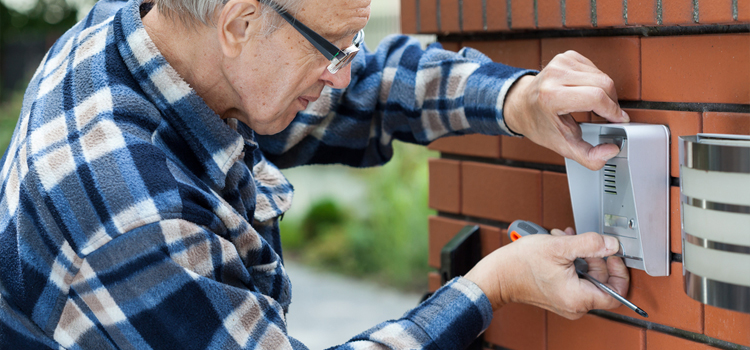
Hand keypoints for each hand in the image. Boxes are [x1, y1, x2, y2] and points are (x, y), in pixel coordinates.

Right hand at [464, 227, 628, 319]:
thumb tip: (612, 244)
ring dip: (580, 255)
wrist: (497, 275)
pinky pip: (575, 279)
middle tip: (583, 243)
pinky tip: (560, 248)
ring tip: (565, 241)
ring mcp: (566, 302)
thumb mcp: (559, 247)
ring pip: (587, 277)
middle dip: (594, 256)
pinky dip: (571, 262)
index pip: (618, 292)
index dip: (619, 271)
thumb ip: (590, 244)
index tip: (612, 255)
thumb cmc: (521, 265)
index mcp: (579, 298)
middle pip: (602, 281)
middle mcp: (575, 305)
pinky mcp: (559, 295)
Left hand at [504, 50, 629, 169]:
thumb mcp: (562, 146)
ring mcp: (560, 63)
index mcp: (551, 97)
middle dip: (612, 102)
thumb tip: (611, 150)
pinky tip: (587, 92)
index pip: (595, 97)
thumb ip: (588, 156)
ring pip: (602, 75)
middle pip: (603, 84)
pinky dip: (597, 82)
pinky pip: (595, 68)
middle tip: (610, 116)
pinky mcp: (566, 56)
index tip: (620, 120)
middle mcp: (554, 76)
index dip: (613, 110)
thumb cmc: (539, 125)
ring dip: (606, 92)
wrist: (521, 106)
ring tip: (596, 106)